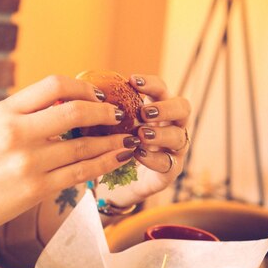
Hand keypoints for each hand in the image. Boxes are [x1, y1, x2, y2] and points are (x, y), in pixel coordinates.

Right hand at [0, 75, 140, 241]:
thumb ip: (27, 114)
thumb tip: (69, 105)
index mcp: (6, 110)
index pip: (54, 85)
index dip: (83, 88)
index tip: (97, 96)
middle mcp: (17, 132)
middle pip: (74, 112)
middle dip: (104, 113)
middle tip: (118, 116)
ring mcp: (28, 161)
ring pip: (83, 146)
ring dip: (111, 141)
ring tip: (128, 139)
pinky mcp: (36, 188)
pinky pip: (80, 172)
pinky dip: (103, 163)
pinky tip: (117, 158)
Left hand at [101, 74, 190, 205]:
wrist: (116, 185)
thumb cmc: (112, 148)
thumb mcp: (108, 128)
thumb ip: (106, 112)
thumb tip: (84, 90)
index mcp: (157, 110)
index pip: (161, 90)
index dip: (150, 84)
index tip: (132, 81)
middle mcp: (171, 126)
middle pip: (183, 108)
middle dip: (165, 108)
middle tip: (144, 113)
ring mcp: (174, 150)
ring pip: (179, 137)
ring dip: (160, 134)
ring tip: (141, 135)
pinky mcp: (170, 171)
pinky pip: (169, 163)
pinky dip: (154, 158)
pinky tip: (139, 154)